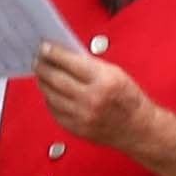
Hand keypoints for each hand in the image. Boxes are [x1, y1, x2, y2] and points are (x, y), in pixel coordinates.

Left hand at [36, 41, 150, 148]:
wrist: (138, 128)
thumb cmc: (129, 99)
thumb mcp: (115, 73)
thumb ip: (89, 65)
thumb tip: (64, 56)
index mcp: (104, 80)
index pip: (70, 62)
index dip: (53, 53)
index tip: (44, 47)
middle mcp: (92, 98)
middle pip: (55, 79)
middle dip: (43, 67)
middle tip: (37, 60)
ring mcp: (82, 115)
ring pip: (51, 95)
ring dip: (43, 82)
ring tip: (41, 74)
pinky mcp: (76, 128)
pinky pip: (54, 111)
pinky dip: (50, 100)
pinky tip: (51, 92)